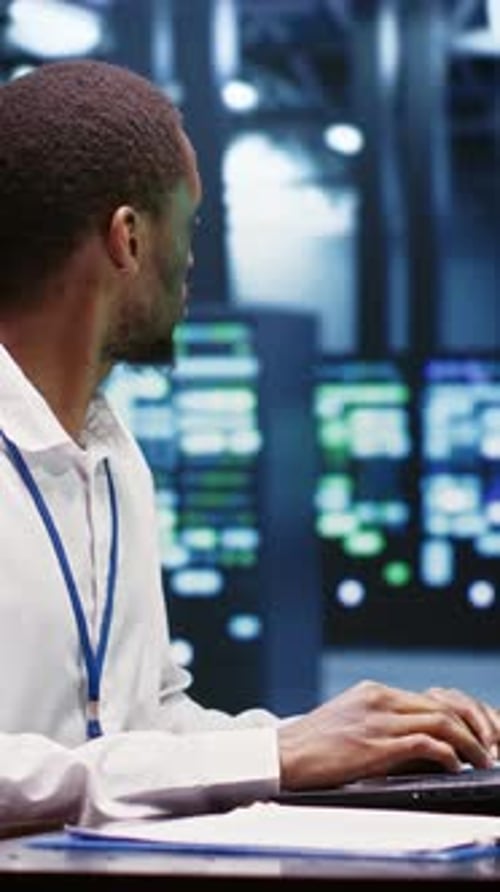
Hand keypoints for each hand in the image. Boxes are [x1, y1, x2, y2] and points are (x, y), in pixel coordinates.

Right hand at [278, 680, 497, 790]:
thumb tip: (412, 740)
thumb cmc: (312, 746)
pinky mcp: (376, 744)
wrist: (284, 755)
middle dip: (471, 727)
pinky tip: (455, 768)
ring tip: (481, 760)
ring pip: (440, 721)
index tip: (472, 735)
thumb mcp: (347, 721)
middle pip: (441, 705)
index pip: (428, 698)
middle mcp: (379, 700)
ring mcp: (378, 720)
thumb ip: (378, 721)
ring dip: (468, 742)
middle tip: (487, 747)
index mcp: (373, 692)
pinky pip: (425, 743)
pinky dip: (448, 754)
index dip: (456, 717)